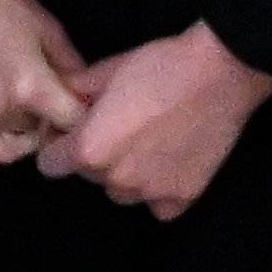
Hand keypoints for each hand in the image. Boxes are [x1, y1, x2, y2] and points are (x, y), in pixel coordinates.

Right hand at [0, 0, 91, 162]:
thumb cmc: (4, 1)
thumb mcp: (50, 31)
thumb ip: (73, 71)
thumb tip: (87, 100)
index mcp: (27, 86)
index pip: (70, 124)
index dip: (81, 118)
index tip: (80, 110)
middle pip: (35, 139)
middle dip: (47, 125)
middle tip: (49, 106)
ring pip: (1, 147)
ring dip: (15, 135)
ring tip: (19, 109)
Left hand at [40, 23, 271, 221]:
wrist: (220, 72)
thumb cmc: (162, 64)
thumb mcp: (109, 69)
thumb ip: (78, 90)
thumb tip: (64, 96)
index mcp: (89, 148)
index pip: (50, 165)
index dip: (58, 146)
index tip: (73, 133)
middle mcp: (116, 178)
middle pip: (91, 176)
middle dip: (98, 156)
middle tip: (122, 128)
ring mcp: (151, 191)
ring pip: (123, 192)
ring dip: (128, 175)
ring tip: (150, 144)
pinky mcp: (184, 196)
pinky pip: (160, 206)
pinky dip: (162, 191)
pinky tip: (171, 165)